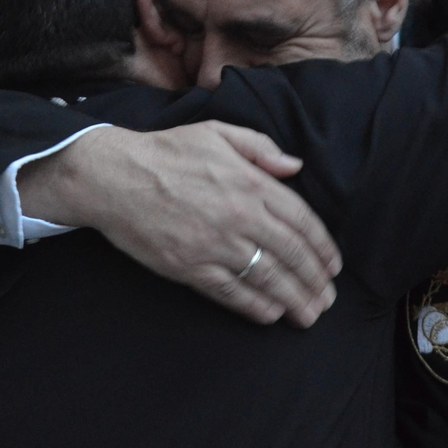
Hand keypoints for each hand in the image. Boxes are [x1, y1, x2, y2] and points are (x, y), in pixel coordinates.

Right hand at [27, 122, 341, 325]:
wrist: (113, 178)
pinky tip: (271, 315)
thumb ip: (260, 148)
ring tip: (309, 315)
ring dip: (294, 300)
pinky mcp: (191, 268)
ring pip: (267, 278)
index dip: (322, 246)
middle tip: (327, 298)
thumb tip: (295, 166)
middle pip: (291, 254)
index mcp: (250, 182)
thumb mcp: (216, 132)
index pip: (301, 220)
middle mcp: (239, 216)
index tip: (333, 265)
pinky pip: (232, 293)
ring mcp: (216, 245)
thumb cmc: (165, 152)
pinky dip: (255, 307)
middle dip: (314, 280)